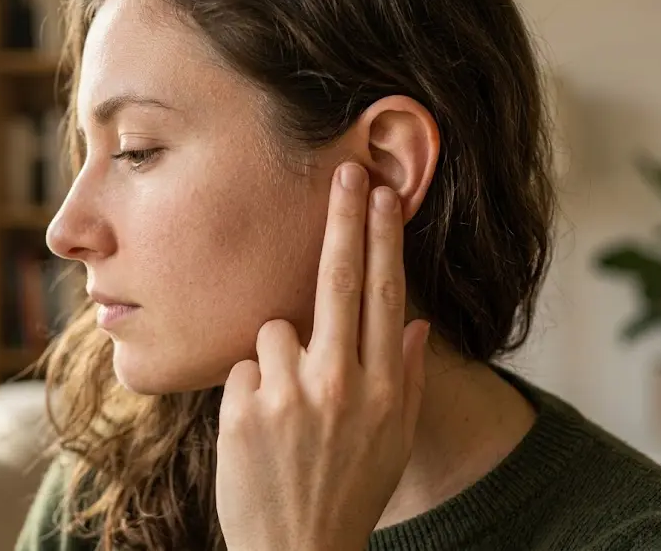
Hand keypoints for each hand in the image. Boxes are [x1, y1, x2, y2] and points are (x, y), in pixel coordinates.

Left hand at [215, 161, 430, 550]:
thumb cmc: (349, 491)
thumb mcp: (393, 442)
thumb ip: (407, 380)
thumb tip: (417, 324)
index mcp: (383, 389)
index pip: (386, 297)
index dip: (384, 240)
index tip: (383, 194)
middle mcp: (341, 384)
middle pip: (340, 281)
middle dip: (345, 219)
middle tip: (347, 171)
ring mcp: (290, 395)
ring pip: (274, 330)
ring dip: (278, 358)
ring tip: (285, 411)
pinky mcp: (243, 409)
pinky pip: (243, 368)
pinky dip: (249, 390)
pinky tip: (259, 430)